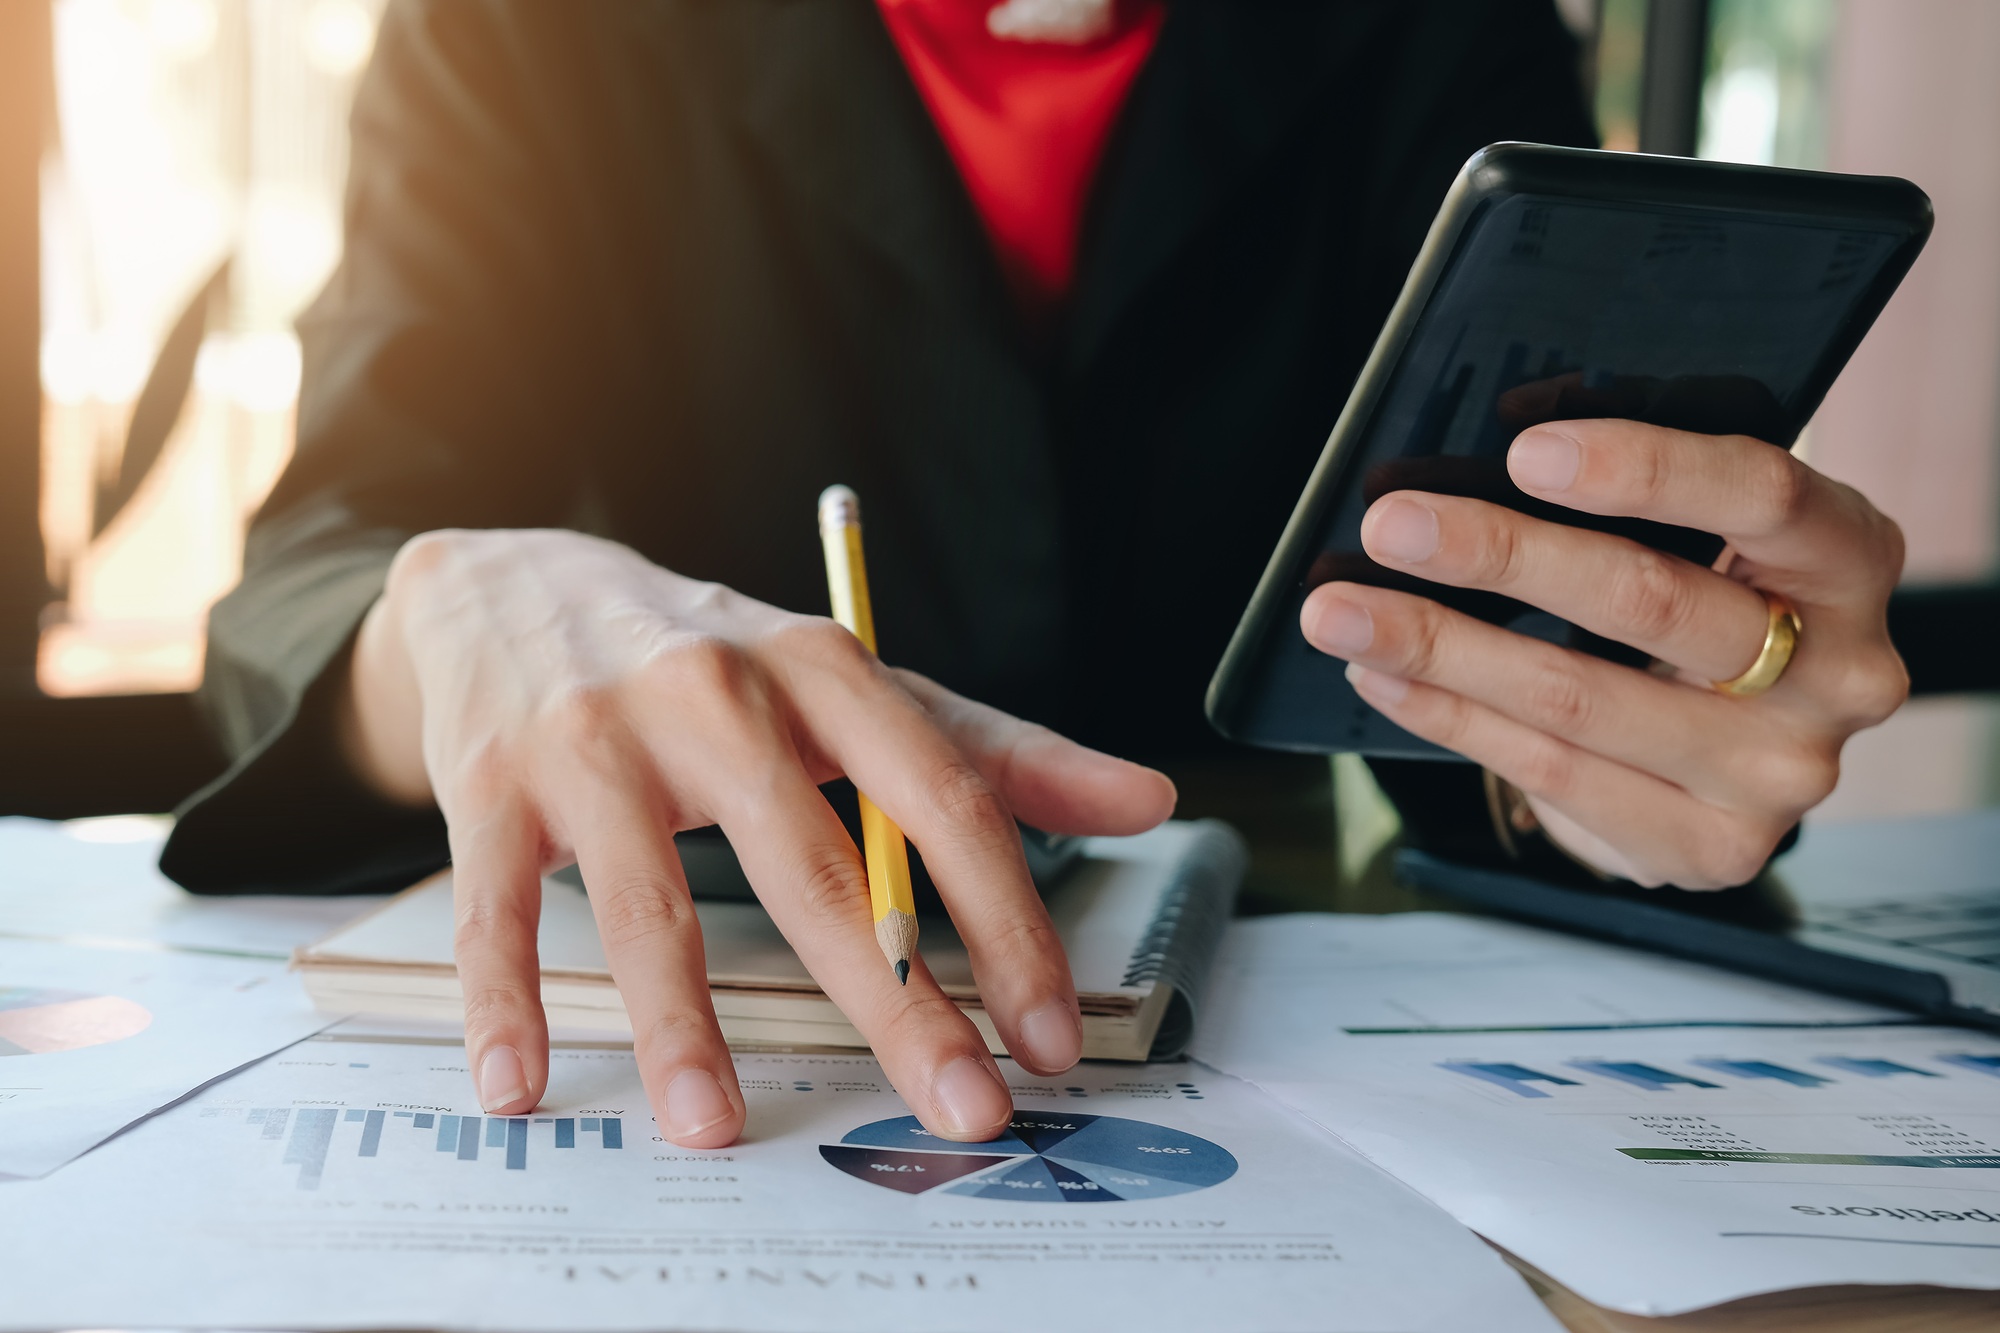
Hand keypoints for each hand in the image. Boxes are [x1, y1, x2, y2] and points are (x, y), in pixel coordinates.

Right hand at [339, 529, 1174, 1145]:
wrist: (512, 586)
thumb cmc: (709, 655)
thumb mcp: (852, 682)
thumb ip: (995, 749)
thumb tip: (1147, 799)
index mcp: (822, 670)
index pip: (944, 800)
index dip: (1008, 923)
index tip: (1047, 1035)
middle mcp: (713, 695)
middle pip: (818, 866)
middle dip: (897, 1001)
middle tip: (959, 1106)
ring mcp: (595, 738)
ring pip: (650, 900)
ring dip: (684, 1025)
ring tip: (718, 1127)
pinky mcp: (492, 782)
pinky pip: (498, 906)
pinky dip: (507, 1001)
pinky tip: (523, 1085)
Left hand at [1299, 420, 1907, 887]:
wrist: (1739, 749)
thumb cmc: (1706, 598)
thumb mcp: (1707, 534)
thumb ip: (1637, 498)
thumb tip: (1475, 468)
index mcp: (1850, 556)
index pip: (1763, 493)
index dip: (1645, 470)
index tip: (1524, 452)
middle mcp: (1842, 672)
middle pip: (1649, 601)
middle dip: (1500, 556)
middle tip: (1393, 526)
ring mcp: (1781, 774)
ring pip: (1579, 700)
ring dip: (1439, 648)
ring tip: (1342, 611)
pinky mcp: (1713, 847)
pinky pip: (1551, 774)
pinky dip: (1450, 719)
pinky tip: (1382, 679)